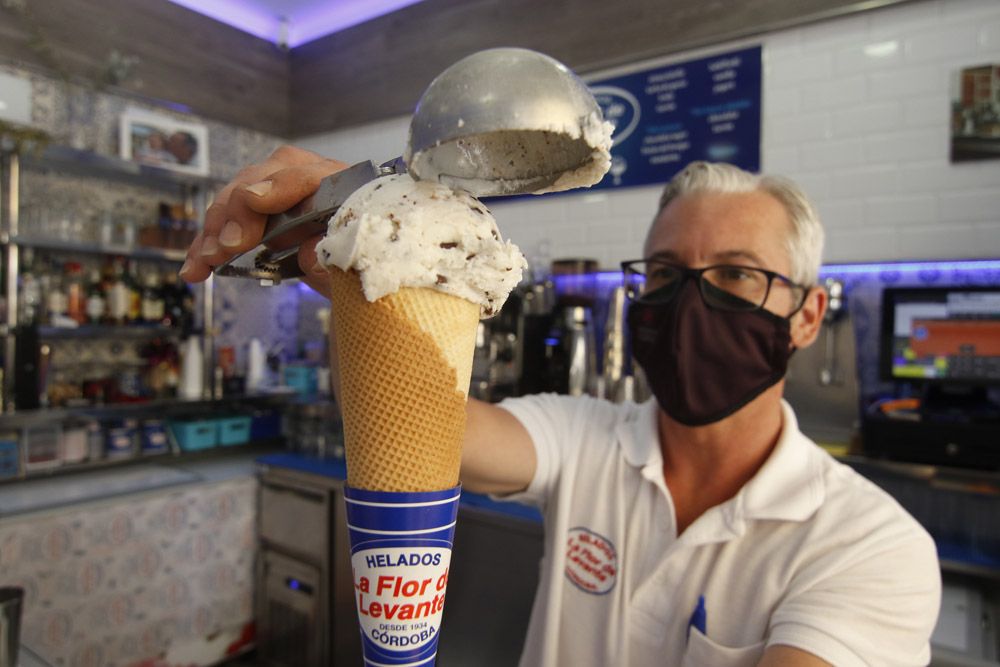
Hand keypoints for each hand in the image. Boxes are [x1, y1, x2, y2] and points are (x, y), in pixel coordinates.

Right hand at [179, 145, 348, 296]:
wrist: (363, 273)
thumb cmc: (367, 265)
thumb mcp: (358, 268)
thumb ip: (337, 258)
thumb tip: (310, 253)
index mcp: (346, 186)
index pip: (310, 175)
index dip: (279, 186)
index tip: (254, 202)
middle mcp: (312, 179)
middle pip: (265, 178)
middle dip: (238, 211)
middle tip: (223, 247)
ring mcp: (283, 192)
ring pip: (240, 195)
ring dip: (216, 229)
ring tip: (204, 262)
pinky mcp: (263, 212)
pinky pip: (230, 221)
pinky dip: (210, 243)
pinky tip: (195, 268)